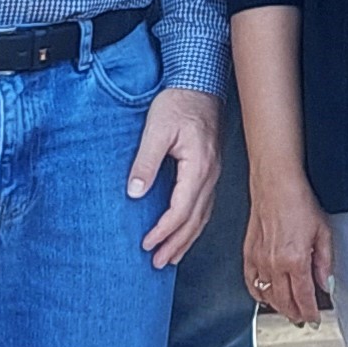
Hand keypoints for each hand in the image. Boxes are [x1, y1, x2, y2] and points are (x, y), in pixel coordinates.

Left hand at [129, 86, 223, 266]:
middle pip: (195, 220)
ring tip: (170, 257)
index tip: (147, 245)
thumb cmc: (179, 103)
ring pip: (202, 216)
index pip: (181, 210)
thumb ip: (145, 163)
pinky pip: (205, 206)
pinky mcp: (209, 171)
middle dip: (176, 244)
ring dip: (186, 239)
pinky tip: (185, 232)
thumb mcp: (156, 130)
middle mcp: (210, 175)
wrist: (200, 84)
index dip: (164, 231)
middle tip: (158, 263)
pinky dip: (194, 225)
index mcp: (198, 167)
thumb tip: (134, 193)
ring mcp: (213, 174)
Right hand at [241, 161, 334, 323]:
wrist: (275, 184)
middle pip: (284, 301)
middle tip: (303, 319)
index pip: (304, 297)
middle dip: (295, 314)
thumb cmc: (299, 202)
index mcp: (295, 261)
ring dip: (279, 307)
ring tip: (288, 311)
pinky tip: (265, 297)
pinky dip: (258, 294)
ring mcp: (259, 260)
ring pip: (267, 295)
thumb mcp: (323, 232)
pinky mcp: (248, 253)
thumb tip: (326, 284)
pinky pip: (251, 282)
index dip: (310, 312)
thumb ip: (324, 263)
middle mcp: (274, 264)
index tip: (315, 319)